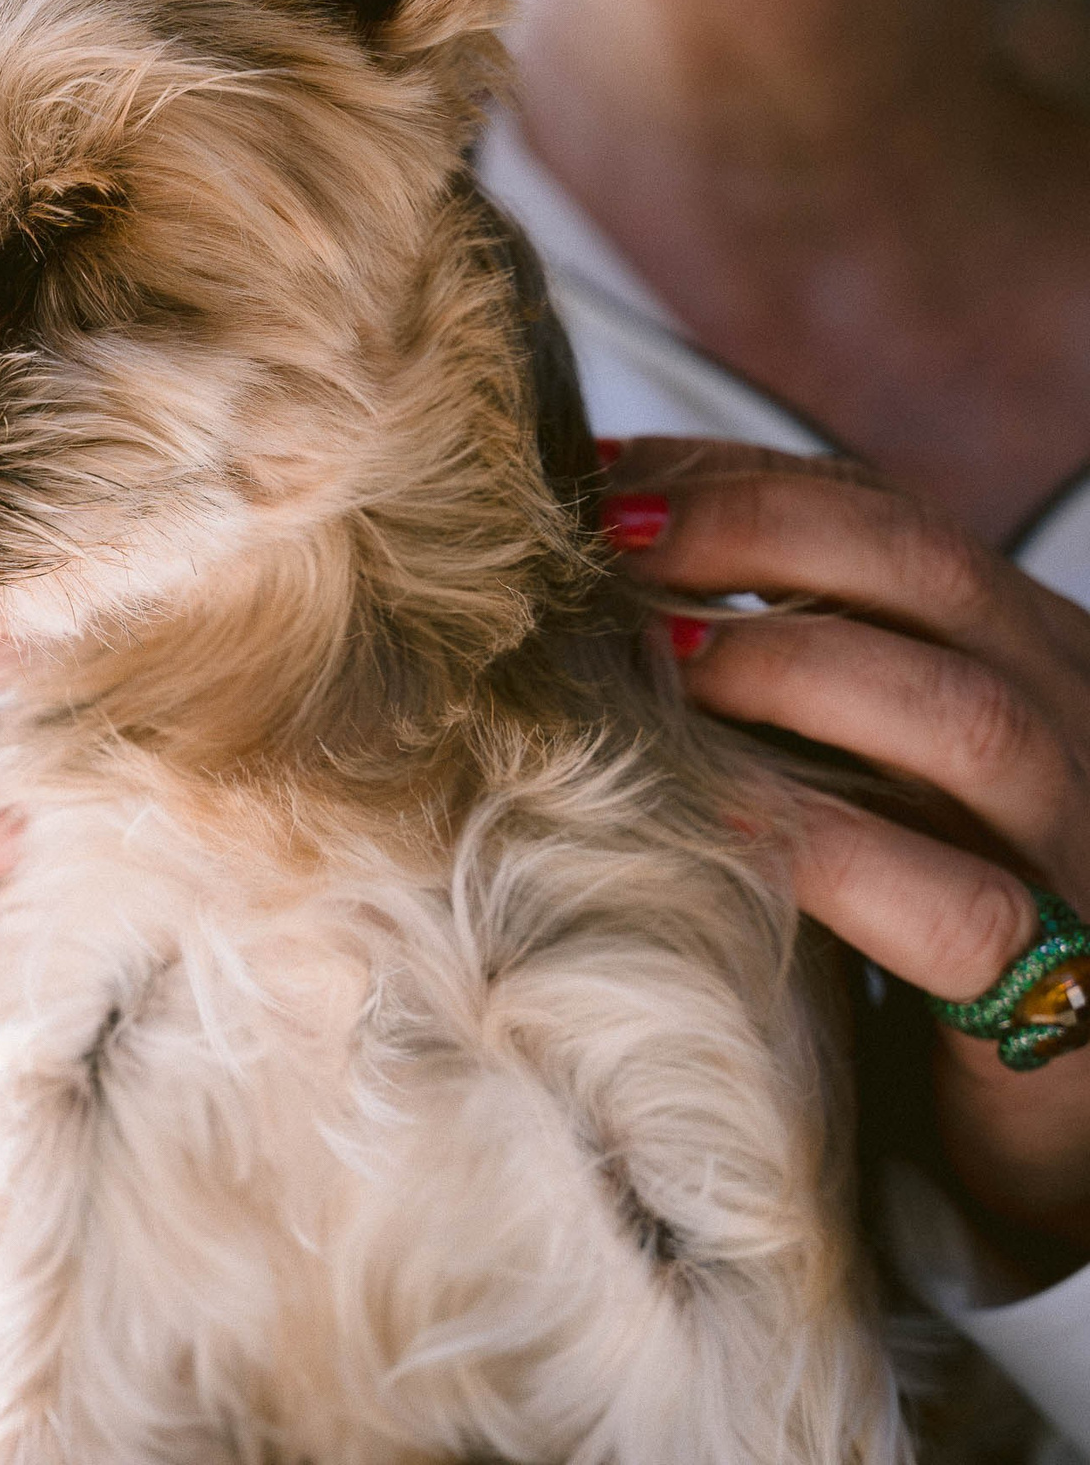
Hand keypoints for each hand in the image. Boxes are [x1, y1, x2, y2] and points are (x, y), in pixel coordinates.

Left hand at [603, 438, 1089, 1281]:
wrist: (1054, 1150)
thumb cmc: (914, 950)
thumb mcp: (865, 780)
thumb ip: (780, 692)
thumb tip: (584, 599)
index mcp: (1028, 658)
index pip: (887, 519)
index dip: (737, 478)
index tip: (596, 472)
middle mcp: (1077, 725)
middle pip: (926, 571)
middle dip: (750, 528)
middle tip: (599, 539)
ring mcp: (1086, 854)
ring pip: (966, 717)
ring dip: (789, 665)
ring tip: (647, 658)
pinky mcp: (1071, 996)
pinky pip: (957, 905)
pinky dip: (825, 847)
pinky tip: (710, 819)